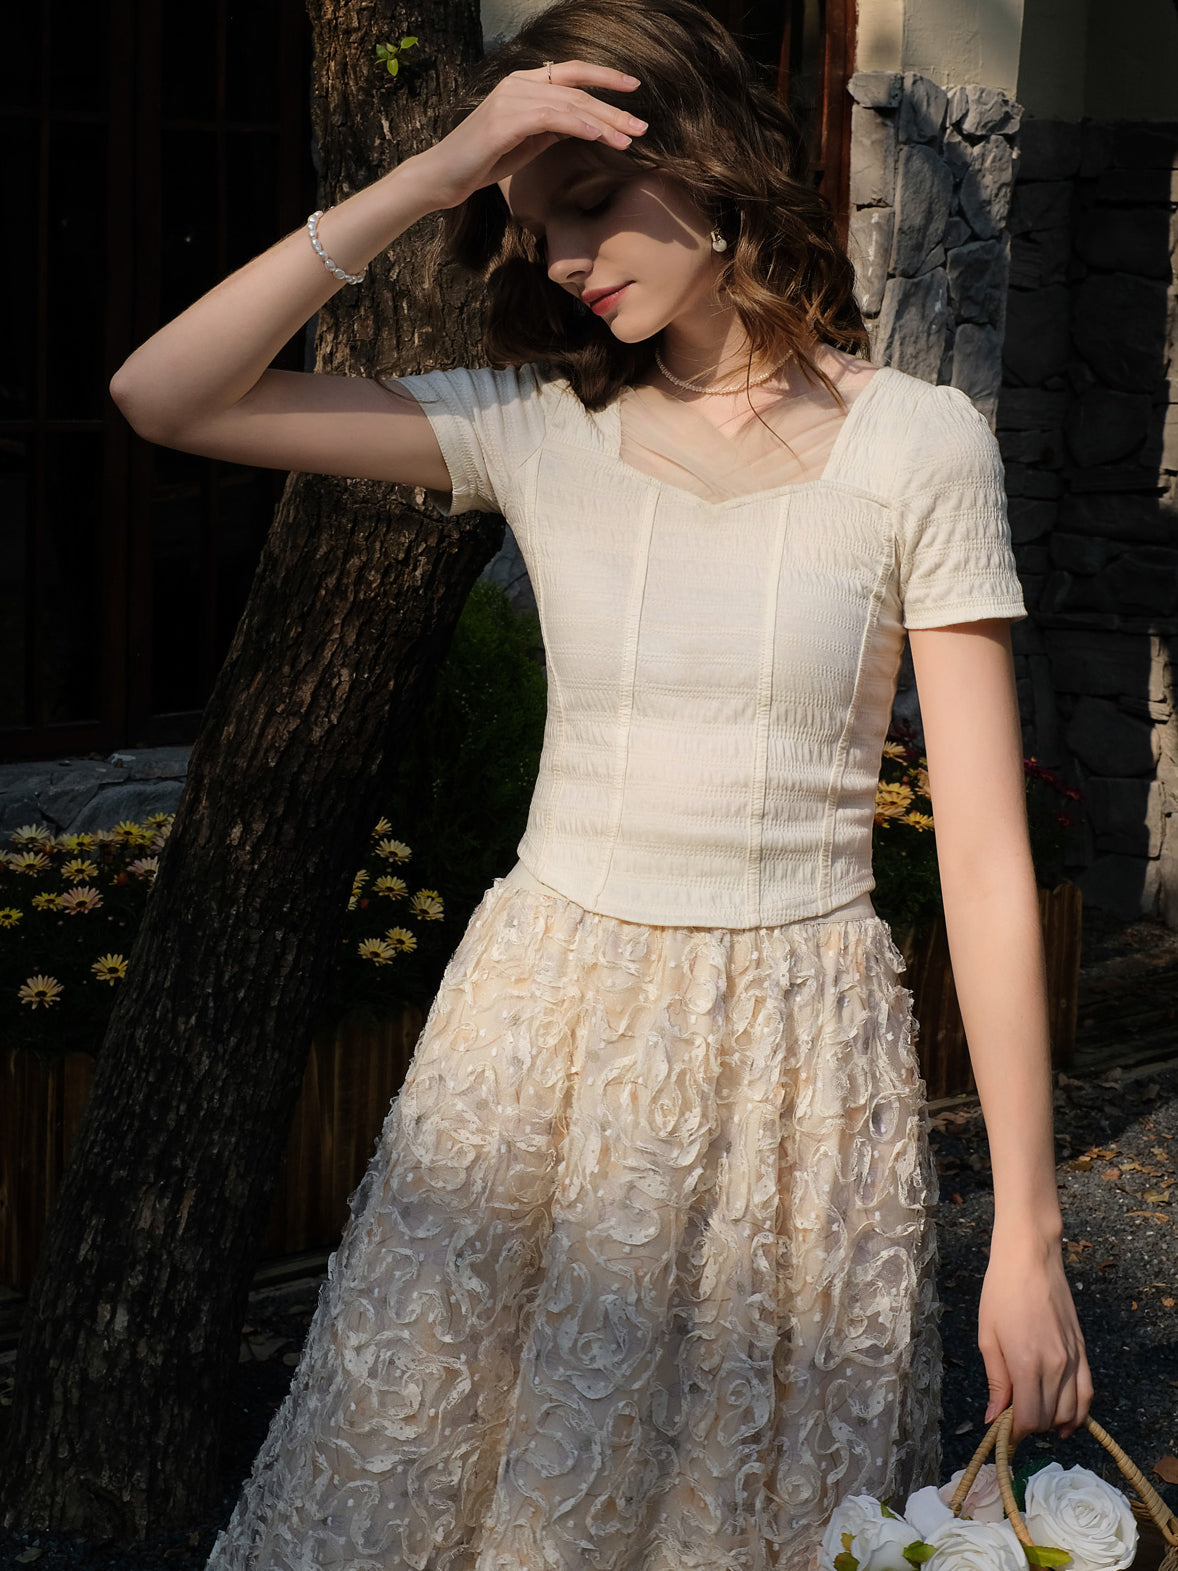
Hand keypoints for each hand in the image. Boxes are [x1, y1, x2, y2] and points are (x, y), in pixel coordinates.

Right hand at [414, 60, 647, 210]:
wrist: (443, 176)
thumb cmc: (483, 161)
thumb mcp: (527, 141)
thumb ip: (552, 127)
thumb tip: (584, 125)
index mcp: (523, 83)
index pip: (571, 73)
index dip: (604, 76)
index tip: (633, 88)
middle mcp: (518, 83)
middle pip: (576, 89)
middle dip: (613, 108)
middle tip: (642, 126)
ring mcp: (510, 99)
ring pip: (568, 104)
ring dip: (602, 122)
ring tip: (628, 139)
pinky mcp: (504, 121)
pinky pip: (550, 118)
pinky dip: (578, 125)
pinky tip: (598, 136)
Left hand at [977, 1224, 1093, 1446]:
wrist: (1030, 1257)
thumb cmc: (1001, 1291)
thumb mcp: (987, 1336)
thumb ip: (996, 1381)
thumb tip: (994, 1418)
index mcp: (1026, 1363)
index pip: (1028, 1419)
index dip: (1014, 1433)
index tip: (1002, 1434)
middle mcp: (1055, 1366)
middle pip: (1048, 1418)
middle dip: (1030, 1426)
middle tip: (1011, 1420)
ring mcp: (1073, 1359)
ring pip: (1071, 1411)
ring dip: (1052, 1422)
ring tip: (1034, 1417)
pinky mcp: (1083, 1350)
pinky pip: (1087, 1392)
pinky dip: (1079, 1412)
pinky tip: (1066, 1419)